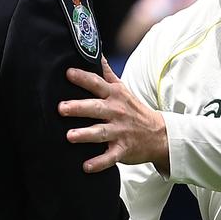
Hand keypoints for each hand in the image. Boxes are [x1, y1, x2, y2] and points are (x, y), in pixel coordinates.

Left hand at [60, 57, 169, 172]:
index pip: (97, 84)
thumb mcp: (122, 89)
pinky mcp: (123, 149)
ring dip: (86, 134)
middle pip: (96, 108)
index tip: (68, 73)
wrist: (159, 134)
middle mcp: (116, 112)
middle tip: (61, 108)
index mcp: (114, 96)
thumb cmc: (134, 110)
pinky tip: (86, 167)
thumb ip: (107, 73)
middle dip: (79, 107)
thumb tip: (96, 53)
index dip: (83, 78)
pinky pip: (110, 157)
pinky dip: (99, 163)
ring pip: (101, 133)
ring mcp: (120, 131)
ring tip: (70, 136)